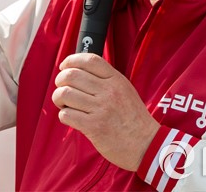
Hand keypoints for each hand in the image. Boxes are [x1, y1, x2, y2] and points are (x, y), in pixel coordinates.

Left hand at [52, 53, 160, 170]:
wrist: (146, 145)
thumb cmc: (133, 118)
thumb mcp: (125, 90)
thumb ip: (106, 79)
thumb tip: (80, 71)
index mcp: (116, 80)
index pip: (89, 60)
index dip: (71, 60)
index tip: (64, 66)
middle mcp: (108, 91)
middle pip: (72, 75)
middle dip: (60, 80)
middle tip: (61, 87)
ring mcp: (101, 109)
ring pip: (65, 94)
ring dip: (59, 98)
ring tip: (64, 104)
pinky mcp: (94, 126)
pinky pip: (66, 114)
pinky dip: (64, 114)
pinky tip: (71, 117)